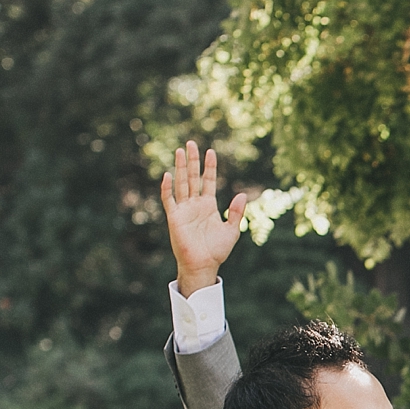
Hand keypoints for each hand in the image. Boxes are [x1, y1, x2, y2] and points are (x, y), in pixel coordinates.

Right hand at [161, 140, 246, 295]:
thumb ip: (236, 213)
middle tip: (191, 143)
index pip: (208, 181)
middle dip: (192, 161)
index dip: (209, 167)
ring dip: (179, 168)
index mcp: (208, 205)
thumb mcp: (231, 230)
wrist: (203, 265)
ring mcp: (184, 210)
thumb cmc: (217, 251)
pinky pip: (169, 200)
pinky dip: (167, 188)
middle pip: (192, 177)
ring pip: (181, 184)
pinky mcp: (174, 217)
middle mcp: (195, 204)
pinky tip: (168, 175)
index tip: (210, 151)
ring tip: (179, 151)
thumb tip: (241, 194)